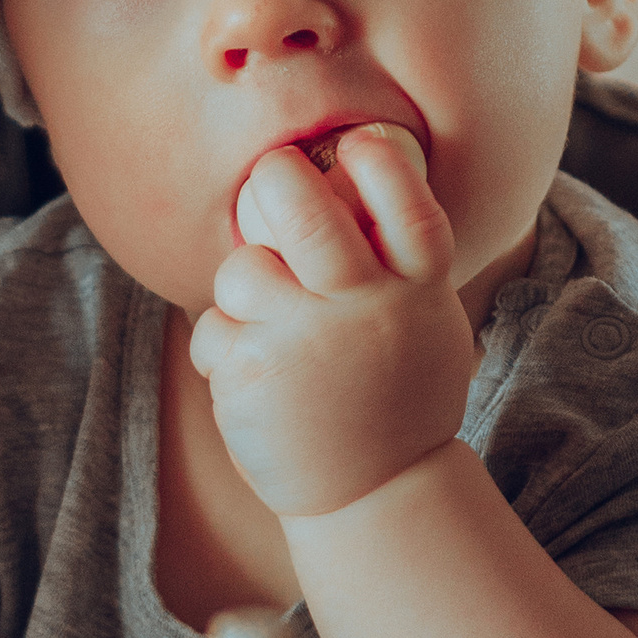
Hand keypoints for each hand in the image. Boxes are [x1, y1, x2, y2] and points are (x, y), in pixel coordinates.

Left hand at [187, 126, 474, 516]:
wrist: (377, 494)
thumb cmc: (394, 393)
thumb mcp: (423, 322)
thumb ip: (397, 264)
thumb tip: (354, 176)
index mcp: (416, 292)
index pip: (405, 206)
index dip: (379, 163)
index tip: (357, 144)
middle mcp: (364, 311)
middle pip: (305, 215)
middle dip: (276, 177)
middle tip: (270, 173)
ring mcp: (304, 344)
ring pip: (242, 271)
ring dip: (243, 289)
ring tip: (272, 326)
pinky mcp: (251, 376)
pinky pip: (213, 329)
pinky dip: (223, 347)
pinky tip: (258, 380)